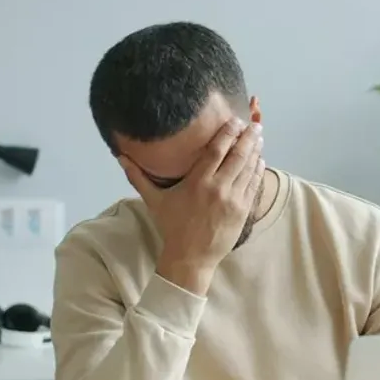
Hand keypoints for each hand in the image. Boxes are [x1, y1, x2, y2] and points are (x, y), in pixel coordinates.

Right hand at [119, 118, 264, 294]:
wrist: (190, 258)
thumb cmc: (172, 227)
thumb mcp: (154, 201)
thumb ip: (138, 177)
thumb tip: (120, 157)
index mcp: (197, 182)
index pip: (216, 150)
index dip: (228, 133)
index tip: (234, 121)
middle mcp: (217, 188)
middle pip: (237, 156)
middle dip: (248, 138)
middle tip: (254, 125)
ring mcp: (233, 200)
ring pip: (248, 169)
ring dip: (255, 151)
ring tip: (259, 137)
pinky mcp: (242, 211)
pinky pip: (254, 186)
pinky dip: (258, 171)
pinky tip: (260, 160)